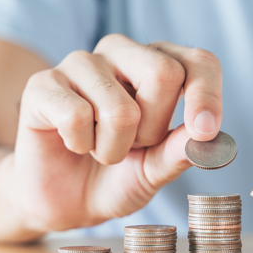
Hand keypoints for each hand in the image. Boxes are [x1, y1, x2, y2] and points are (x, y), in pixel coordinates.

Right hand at [9, 34, 222, 232]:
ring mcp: (79, 63)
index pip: (198, 61)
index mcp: (157, 64)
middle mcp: (120, 53)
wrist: (62, 199)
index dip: (207, 95)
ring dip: (113, 148)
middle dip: (152, 130)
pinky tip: (72, 143)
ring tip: (98, 149)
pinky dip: (79, 145)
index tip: (205, 132)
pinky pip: (76, 116)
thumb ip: (180, 152)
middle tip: (132, 145)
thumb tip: (209, 139)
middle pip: (163, 73)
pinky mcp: (43, 83)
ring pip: (121, 108)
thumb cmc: (114, 177)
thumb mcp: (155, 171)